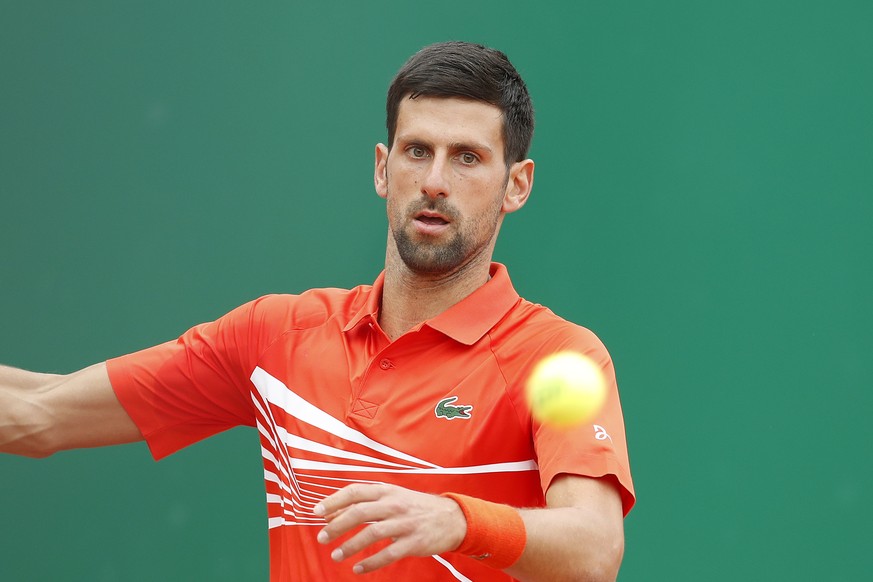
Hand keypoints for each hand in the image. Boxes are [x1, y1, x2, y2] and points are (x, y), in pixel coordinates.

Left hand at [315, 483, 466, 573]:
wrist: (451, 517)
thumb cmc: (416, 507)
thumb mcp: (393, 498)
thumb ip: (365, 504)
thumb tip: (333, 514)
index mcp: (387, 491)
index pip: (355, 492)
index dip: (334, 501)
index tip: (317, 512)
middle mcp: (394, 504)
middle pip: (360, 512)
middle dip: (337, 526)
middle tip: (322, 538)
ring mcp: (405, 523)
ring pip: (372, 534)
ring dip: (351, 546)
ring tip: (336, 555)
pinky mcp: (413, 542)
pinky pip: (388, 554)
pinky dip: (371, 563)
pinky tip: (358, 569)